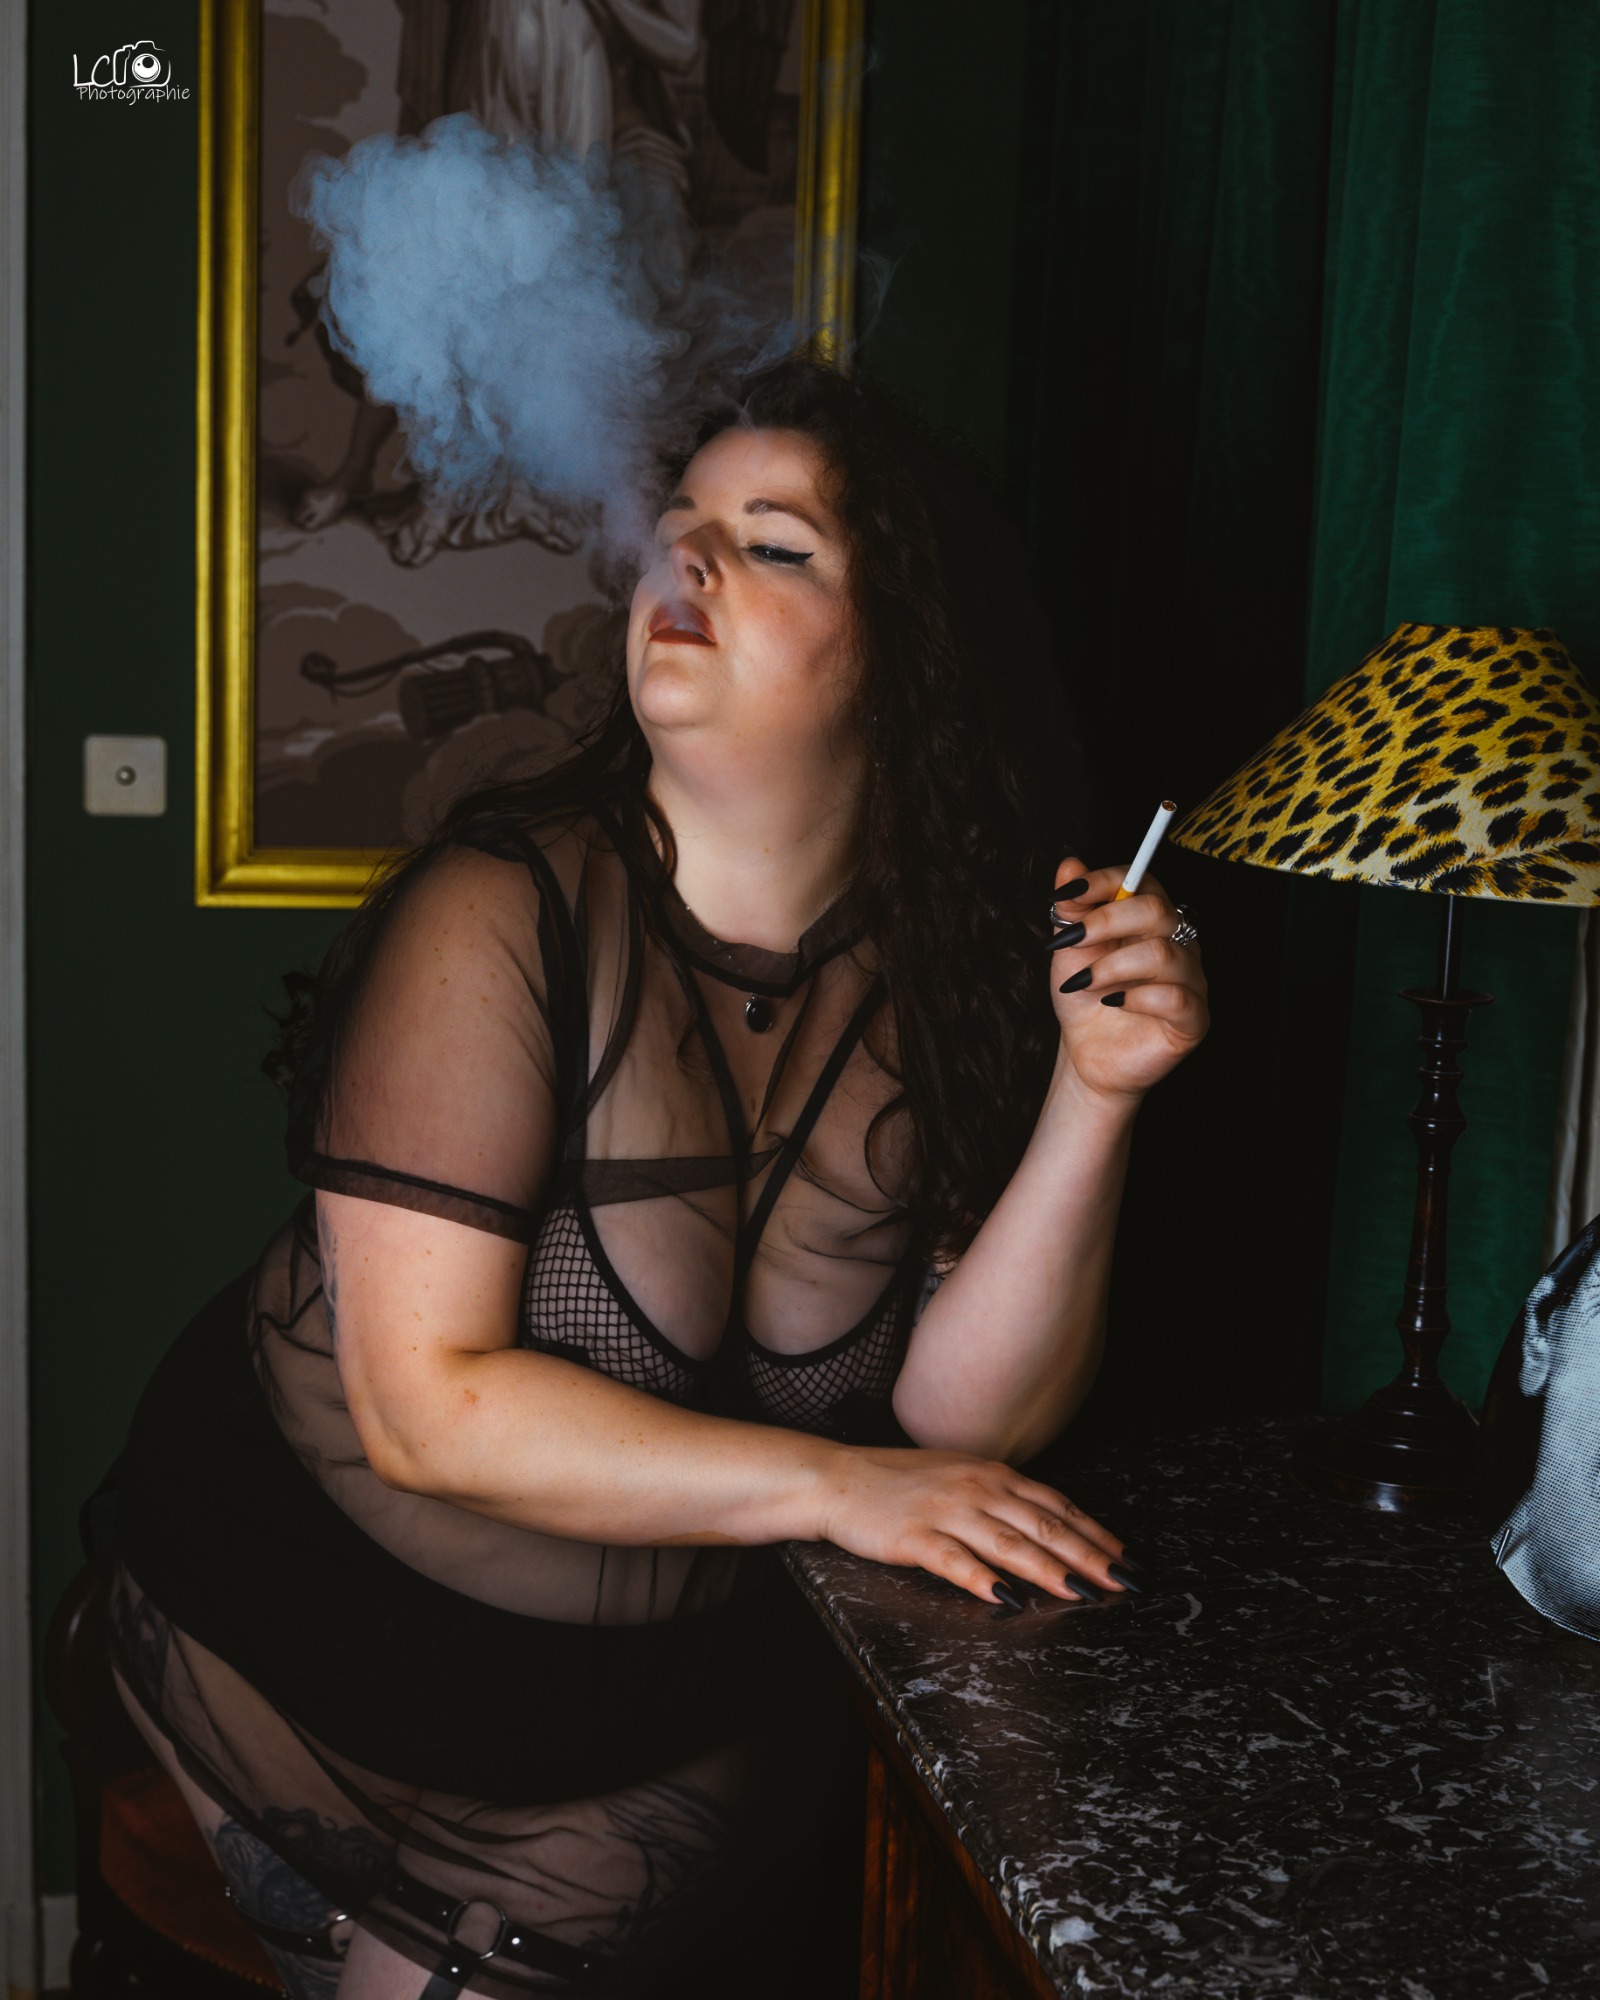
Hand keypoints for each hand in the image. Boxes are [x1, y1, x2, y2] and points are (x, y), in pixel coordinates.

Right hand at [815, 1445, 1133, 1604]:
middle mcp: (977, 1488)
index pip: (1057, 1505)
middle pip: (1044, 1525)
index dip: (1095, 1533)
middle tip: (1124, 1582)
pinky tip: (1007, 1599)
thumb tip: (1051, 1525)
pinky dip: (983, 1580)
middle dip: (1089, 1556)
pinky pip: (955, 1561)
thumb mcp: (960, 1476)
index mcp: (992, 1474)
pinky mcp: (914, 1536)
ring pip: (1009, 1544)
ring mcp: (946, 1511)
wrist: (838, 1478)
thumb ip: (1003, 1497)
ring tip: (1082, 1593)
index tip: (1126, 1559)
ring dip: (1050, 1570)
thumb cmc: (900, 1483)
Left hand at [1047, 859, 1208, 1101]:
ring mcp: (1190, 979)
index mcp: (1151, 918)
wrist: (1085, 1052)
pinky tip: (1113, 1002)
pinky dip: (1136, 997)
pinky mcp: (1194, 1019)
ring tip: (1084, 982)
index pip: (1142, 880)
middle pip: (1157, 910)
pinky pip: (1175, 997)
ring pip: (1163, 953)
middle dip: (1105, 921)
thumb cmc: (1084, 995)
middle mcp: (1178, 941)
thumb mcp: (1069, 947)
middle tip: (1070, 941)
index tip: (1067, 894)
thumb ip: (1072, 907)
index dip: (1105, 881)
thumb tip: (1069, 863)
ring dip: (1112, 966)